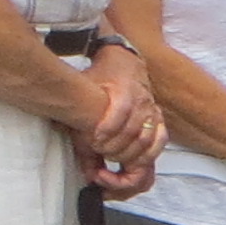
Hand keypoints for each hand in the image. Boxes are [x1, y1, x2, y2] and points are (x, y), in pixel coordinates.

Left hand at [78, 46, 160, 167]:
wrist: (124, 63)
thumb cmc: (101, 77)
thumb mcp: (85, 86)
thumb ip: (77, 110)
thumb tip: (65, 131)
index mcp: (125, 88)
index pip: (121, 110)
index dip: (107, 129)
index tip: (94, 141)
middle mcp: (142, 100)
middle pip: (133, 130)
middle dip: (115, 147)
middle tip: (100, 153)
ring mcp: (153, 111)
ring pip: (147, 139)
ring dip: (129, 154)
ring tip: (112, 157)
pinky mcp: (158, 119)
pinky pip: (160, 141)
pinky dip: (148, 154)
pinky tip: (134, 161)